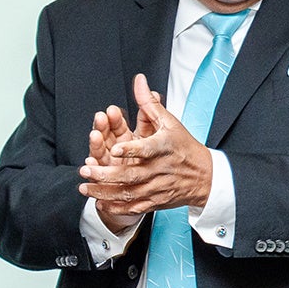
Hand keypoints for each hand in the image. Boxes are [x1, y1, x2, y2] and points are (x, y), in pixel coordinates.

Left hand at [77, 73, 211, 216]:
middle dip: (106, 174)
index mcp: (163, 148)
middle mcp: (159, 169)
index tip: (114, 148)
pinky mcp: (155, 201)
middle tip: (85, 170)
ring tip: (84, 187)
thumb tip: (139, 80)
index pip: (146, 148)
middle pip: (131, 174)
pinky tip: (100, 203)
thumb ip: (149, 103)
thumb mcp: (170, 122)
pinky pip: (134, 207)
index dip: (130, 149)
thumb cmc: (183, 146)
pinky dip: (117, 207)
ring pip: (129, 193)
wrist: (205, 177)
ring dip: (105, 191)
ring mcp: (157, 187)